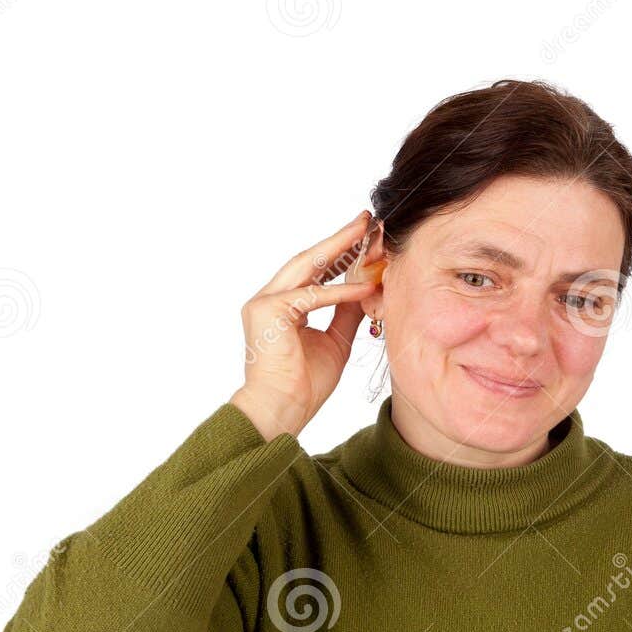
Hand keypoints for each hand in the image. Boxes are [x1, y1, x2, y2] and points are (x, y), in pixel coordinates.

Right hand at [231, 209, 384, 439]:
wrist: (281, 411)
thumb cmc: (304, 385)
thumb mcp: (335, 341)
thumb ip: (345, 312)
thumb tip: (366, 288)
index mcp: (280, 305)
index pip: (312, 270)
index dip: (339, 252)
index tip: (365, 236)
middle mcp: (268, 298)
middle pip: (309, 260)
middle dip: (340, 239)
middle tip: (367, 220)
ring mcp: (264, 303)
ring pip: (307, 267)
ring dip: (339, 249)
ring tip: (367, 234)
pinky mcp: (269, 311)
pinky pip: (312, 296)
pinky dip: (340, 291)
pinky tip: (366, 286)